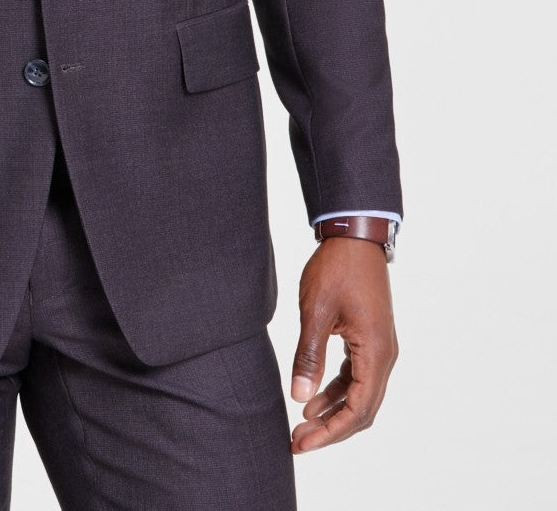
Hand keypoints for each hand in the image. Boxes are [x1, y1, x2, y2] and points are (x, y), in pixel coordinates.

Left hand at [289, 237, 398, 453]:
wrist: (354, 238)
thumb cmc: (336, 270)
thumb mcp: (316, 312)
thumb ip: (309, 356)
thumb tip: (300, 396)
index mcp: (376, 353)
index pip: (357, 410)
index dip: (330, 432)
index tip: (302, 443)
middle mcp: (384, 356)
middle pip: (362, 410)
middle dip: (331, 429)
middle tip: (298, 442)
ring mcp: (379, 348)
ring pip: (359, 394)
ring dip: (333, 412)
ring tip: (302, 424)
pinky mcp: (369, 339)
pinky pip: (356, 376)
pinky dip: (336, 390)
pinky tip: (312, 396)